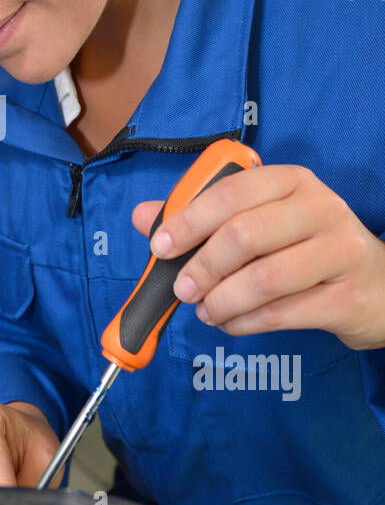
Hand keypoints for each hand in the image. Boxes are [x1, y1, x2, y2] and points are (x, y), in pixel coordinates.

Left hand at [131, 164, 384, 350]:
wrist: (377, 285)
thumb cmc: (305, 248)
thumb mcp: (260, 220)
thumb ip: (201, 216)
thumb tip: (143, 217)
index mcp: (292, 181)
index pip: (230, 193)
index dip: (188, 221)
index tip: (160, 247)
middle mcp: (320, 209)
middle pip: (244, 235)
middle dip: (202, 267)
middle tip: (181, 288)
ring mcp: (339, 252)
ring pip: (263, 279)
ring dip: (222, 301)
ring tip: (205, 310)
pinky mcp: (346, 297)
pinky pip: (281, 313)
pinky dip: (244, 323)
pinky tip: (230, 323)